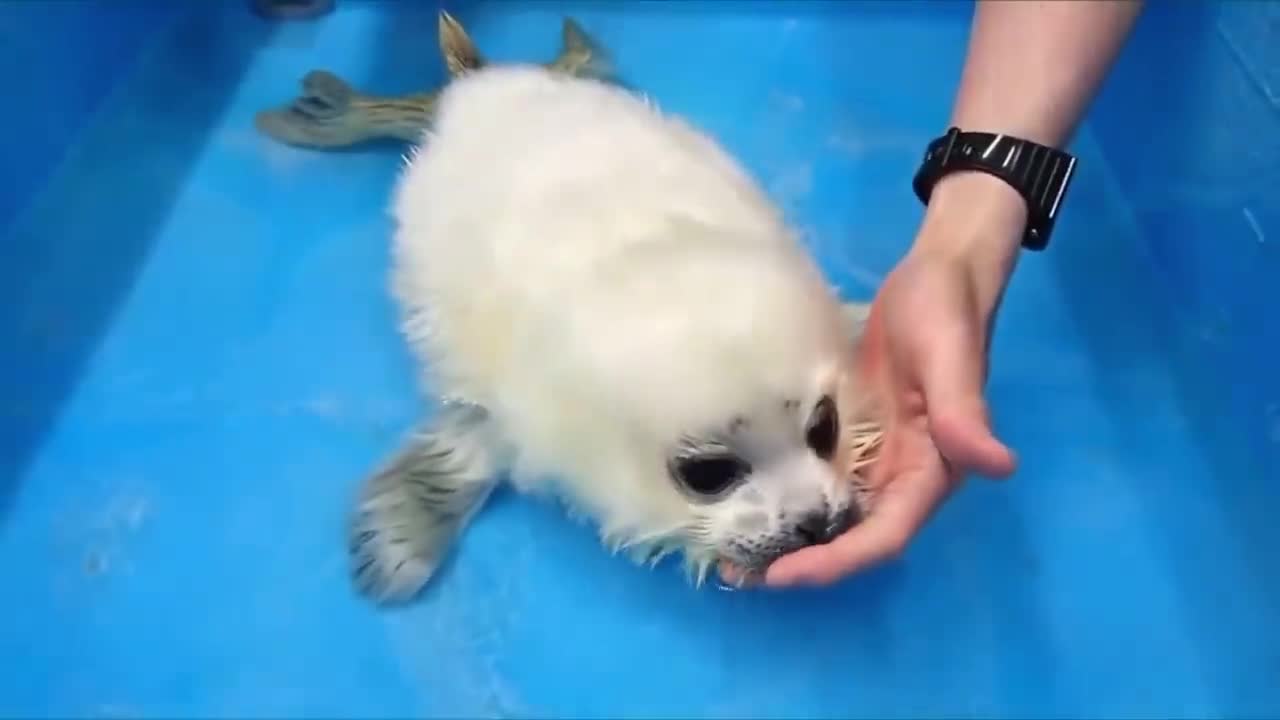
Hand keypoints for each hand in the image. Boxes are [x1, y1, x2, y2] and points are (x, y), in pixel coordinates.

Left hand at [764, 173, 1025, 586]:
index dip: (838, 562)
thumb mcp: (951, 359)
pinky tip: (747, 499)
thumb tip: (999, 466)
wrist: (937, 274)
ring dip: (790, 537)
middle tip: (738, 572)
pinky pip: (820, 479)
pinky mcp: (854, 436)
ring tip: (731, 552)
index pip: (885, 536)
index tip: (785, 575)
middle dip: (803, 562)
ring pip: (833, 515)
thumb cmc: (947, 313)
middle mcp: (903, 476)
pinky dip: (788, 496)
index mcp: (931, 471)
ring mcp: (876, 458)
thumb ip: (965, 414)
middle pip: (853, 538)